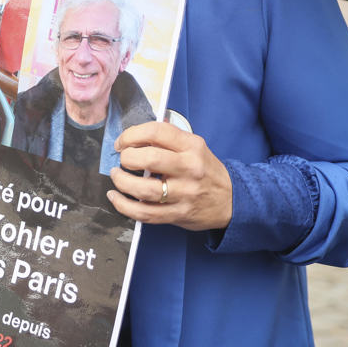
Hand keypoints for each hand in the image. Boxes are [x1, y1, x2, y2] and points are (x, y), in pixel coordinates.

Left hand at [107, 121, 232, 231]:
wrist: (232, 200)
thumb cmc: (205, 170)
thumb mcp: (194, 147)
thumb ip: (167, 141)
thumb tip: (132, 138)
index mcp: (192, 146)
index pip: (156, 132)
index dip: (131, 135)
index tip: (122, 142)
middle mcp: (190, 168)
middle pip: (149, 159)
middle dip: (126, 158)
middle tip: (122, 160)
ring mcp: (185, 193)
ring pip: (144, 189)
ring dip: (121, 182)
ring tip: (116, 176)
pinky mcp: (178, 214)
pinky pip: (145, 213)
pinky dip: (124, 205)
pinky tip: (115, 197)